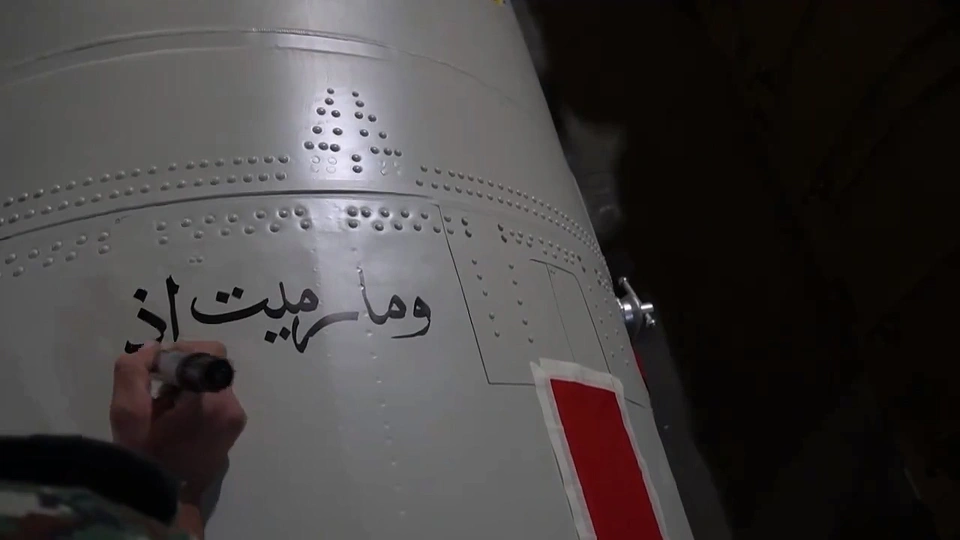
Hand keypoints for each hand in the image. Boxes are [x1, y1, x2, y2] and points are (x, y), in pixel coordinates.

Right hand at [110, 341, 246, 503]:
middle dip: (181, 372)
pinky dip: (197, 401)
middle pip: (210, 366)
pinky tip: (178, 422)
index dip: (181, 353)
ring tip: (165, 412)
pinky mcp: (235, 428)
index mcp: (212, 402)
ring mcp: (237, 419)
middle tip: (158, 395)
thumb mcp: (127, 415)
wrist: (167, 500)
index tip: (158, 372)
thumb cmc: (145, 458)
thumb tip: (153, 349)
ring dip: (187, 388)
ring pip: (212, 382)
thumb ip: (134, 372)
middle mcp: (233, 407)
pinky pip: (217, 398)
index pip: (210, 353)